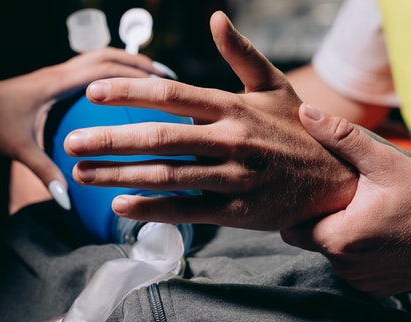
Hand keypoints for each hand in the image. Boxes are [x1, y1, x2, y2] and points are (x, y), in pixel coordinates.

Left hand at [0, 48, 163, 199]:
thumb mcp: (18, 149)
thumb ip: (44, 174)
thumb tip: (67, 200)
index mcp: (55, 83)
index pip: (104, 71)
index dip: (136, 75)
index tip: (163, 84)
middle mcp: (57, 73)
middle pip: (106, 56)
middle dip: (137, 63)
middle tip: (166, 78)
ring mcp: (53, 74)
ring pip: (96, 59)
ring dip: (123, 64)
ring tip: (150, 79)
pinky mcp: (48, 81)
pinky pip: (85, 71)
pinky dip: (107, 74)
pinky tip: (118, 93)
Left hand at [63, 11, 356, 230]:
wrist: (338, 179)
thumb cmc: (300, 129)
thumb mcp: (275, 86)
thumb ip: (241, 55)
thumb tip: (216, 19)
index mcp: (234, 107)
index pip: (172, 95)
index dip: (129, 93)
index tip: (92, 93)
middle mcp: (232, 140)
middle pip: (160, 138)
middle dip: (110, 140)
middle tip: (72, 143)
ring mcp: (235, 178)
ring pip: (169, 176)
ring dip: (121, 176)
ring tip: (83, 175)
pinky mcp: (239, 212)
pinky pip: (189, 211)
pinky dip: (154, 209)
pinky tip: (121, 207)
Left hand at [282, 104, 410, 296]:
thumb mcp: (383, 161)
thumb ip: (339, 137)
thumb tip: (305, 112)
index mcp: (339, 238)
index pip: (291, 228)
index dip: (301, 209)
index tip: (319, 192)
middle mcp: (346, 267)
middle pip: (312, 242)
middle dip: (321, 221)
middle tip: (347, 199)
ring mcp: (363, 281)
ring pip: (333, 256)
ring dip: (342, 238)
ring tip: (367, 215)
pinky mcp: (378, 289)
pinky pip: (354, 270)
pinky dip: (361, 255)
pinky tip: (381, 235)